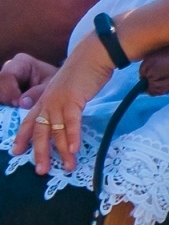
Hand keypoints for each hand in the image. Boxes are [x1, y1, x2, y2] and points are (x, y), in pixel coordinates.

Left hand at [10, 32, 115, 174]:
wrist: (95, 53)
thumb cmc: (85, 68)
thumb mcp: (68, 86)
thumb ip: (63, 99)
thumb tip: (64, 112)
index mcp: (45, 97)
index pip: (29, 120)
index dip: (22, 137)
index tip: (17, 152)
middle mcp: (48, 101)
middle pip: (39, 131)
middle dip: (40, 153)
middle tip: (41, 171)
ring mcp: (59, 101)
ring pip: (56, 131)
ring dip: (61, 151)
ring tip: (67, 167)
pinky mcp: (74, 100)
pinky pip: (71, 123)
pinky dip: (73, 137)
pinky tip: (74, 150)